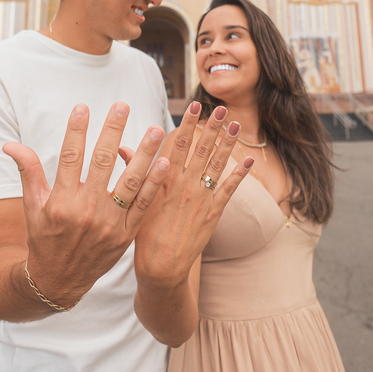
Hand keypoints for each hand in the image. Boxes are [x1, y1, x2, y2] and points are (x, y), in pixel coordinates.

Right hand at [2, 102, 168, 308]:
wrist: (58, 282)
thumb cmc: (44, 238)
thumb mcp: (32, 206)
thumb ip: (28, 171)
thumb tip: (9, 144)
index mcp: (61, 201)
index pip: (69, 157)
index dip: (76, 130)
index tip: (83, 107)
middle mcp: (85, 211)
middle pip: (101, 162)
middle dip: (112, 131)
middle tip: (122, 106)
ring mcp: (108, 223)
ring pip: (130, 181)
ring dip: (144, 153)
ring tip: (156, 129)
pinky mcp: (125, 235)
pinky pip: (143, 205)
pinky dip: (154, 185)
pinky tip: (164, 163)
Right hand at [134, 102, 253, 291]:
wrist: (161, 266)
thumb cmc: (143, 234)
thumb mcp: (134, 200)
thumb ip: (133, 172)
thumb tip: (123, 148)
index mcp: (164, 180)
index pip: (177, 144)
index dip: (187, 124)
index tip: (193, 105)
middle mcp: (185, 185)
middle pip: (201, 149)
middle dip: (212, 127)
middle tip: (221, 108)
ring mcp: (201, 198)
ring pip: (217, 164)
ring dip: (228, 143)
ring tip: (236, 124)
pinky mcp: (213, 213)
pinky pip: (229, 189)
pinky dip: (240, 174)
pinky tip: (248, 160)